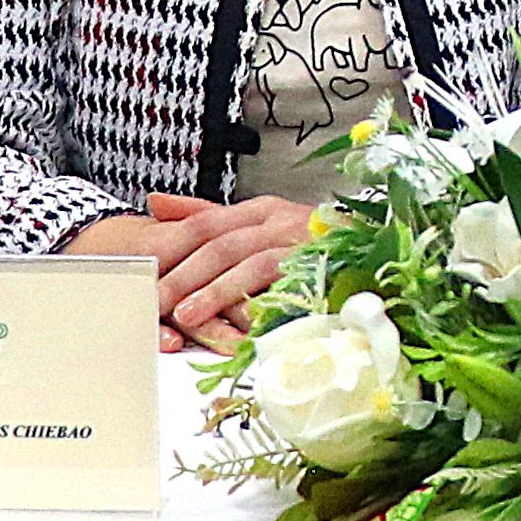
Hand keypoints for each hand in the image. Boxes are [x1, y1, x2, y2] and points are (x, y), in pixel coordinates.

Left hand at [104, 189, 312, 349]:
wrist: (380, 254)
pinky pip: (277, 276)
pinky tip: (231, 318)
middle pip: (217, 241)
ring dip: (210, 288)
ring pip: (243, 257)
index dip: (170, 247)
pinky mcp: (317, 262)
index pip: (205, 223)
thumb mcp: (260, 227)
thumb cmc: (318, 249)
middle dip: (180, 273)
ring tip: (183, 314)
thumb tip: (156, 202)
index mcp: (261, 210)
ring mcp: (298, 239)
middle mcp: (278, 219)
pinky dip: (250, 296)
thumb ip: (208, 216)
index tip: (140, 271)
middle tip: (151, 301)